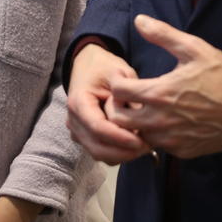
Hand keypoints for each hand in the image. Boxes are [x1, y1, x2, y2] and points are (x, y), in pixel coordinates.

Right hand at [66, 41, 150, 164]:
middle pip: (97, 147)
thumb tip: (142, 122)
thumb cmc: (105, 68)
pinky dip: (118, 153)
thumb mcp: (120, 74)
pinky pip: (101, 152)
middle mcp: (74, 120)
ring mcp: (77, 131)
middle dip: (123, 152)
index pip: (98, 127)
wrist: (88, 66)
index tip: (140, 142)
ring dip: (122, 155)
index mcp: (79, 102)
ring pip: (99, 154)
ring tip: (144, 146)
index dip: (119, 138)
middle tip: (148, 147)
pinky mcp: (84, 137)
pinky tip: (134, 145)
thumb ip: (129, 97)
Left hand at [106, 14, 221, 158]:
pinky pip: (159, 146)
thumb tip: (139, 20)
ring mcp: (172, 140)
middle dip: (118, 105)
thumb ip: (163, 34)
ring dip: (136, 123)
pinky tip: (167, 121)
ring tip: (147, 108)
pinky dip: (157, 135)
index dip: (116, 82)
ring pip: (137, 135)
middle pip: (119, 119)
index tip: (125, 78)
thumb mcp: (195, 49)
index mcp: (159, 93)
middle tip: (130, 96)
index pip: (117, 91)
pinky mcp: (183, 151)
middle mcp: (160, 121)